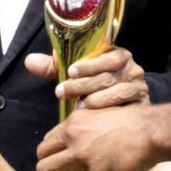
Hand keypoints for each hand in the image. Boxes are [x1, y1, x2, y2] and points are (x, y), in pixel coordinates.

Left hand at [24, 46, 147, 107]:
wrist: (126, 112)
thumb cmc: (97, 88)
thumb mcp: (78, 75)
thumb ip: (56, 67)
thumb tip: (29, 61)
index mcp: (119, 56)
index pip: (108, 56)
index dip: (90, 64)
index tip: (70, 71)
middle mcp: (132, 69)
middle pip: (109, 75)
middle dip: (83, 84)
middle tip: (62, 91)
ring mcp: (139, 88)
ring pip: (118, 91)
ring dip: (95, 99)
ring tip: (77, 107)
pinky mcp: (142, 105)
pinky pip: (126, 107)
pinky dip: (108, 109)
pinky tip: (93, 115)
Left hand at [35, 104, 158, 170]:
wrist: (154, 129)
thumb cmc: (135, 121)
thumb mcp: (103, 113)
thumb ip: (87, 122)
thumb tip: (77, 127)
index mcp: (76, 121)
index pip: (50, 138)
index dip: (49, 153)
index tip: (53, 163)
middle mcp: (74, 135)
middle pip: (43, 153)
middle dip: (42, 170)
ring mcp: (84, 154)